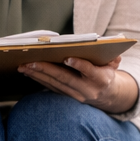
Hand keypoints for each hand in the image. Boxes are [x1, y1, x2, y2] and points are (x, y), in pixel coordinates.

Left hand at [16, 56, 136, 114]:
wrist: (106, 96)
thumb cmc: (107, 73)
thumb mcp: (113, 64)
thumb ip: (113, 56)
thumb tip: (116, 43)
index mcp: (101, 79)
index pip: (89, 72)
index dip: (79, 65)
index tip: (68, 58)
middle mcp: (87, 90)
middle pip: (65, 78)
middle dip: (46, 69)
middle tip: (30, 61)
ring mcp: (75, 95)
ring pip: (54, 84)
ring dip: (37, 75)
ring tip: (23, 66)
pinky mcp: (66, 96)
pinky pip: (50, 88)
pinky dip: (38, 79)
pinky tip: (28, 72)